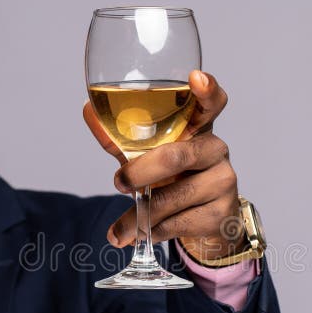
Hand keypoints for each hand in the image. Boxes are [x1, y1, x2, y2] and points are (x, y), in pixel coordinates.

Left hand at [83, 70, 247, 261]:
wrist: (205, 223)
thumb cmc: (173, 178)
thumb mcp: (147, 156)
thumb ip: (120, 137)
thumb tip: (89, 111)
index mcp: (198, 128)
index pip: (212, 102)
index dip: (206, 89)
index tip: (195, 78)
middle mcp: (215, 149)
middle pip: (175, 156)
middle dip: (139, 173)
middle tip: (118, 184)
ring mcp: (223, 181)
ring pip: (173, 198)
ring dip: (139, 216)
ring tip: (118, 231)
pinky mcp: (221, 213)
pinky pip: (178, 223)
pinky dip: (153, 231)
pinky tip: (144, 234)